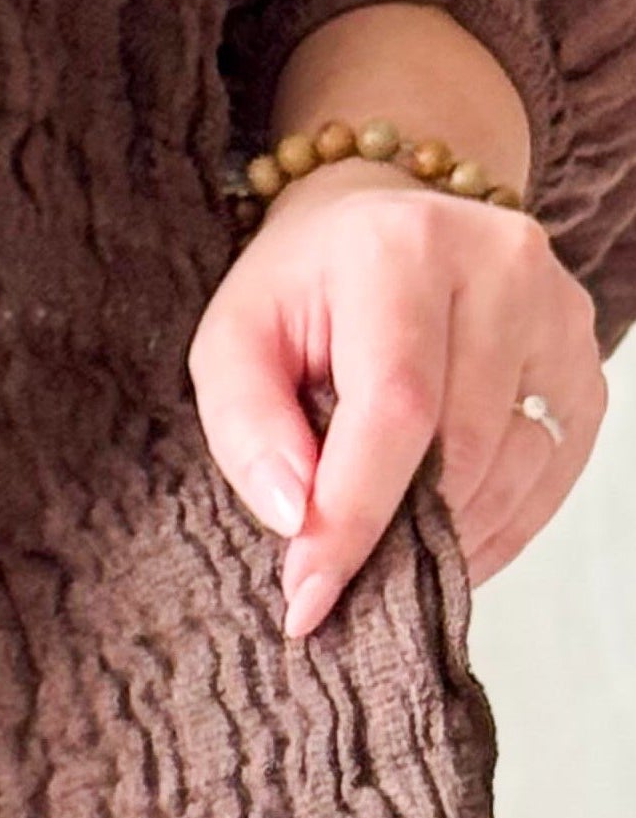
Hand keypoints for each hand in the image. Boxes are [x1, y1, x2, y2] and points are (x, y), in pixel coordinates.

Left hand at [188, 158, 606, 635]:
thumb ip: (247, 424)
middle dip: (394, 532)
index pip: (394, 406)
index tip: (310, 595)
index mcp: (399, 249)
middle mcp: (497, 265)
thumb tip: (294, 516)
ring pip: (513, 467)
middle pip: (459, 445)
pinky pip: (554, 468)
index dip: (353, 512)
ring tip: (388, 550)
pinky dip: (499, 523)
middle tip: (341, 579)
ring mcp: (556, 309)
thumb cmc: (301, 288)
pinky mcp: (584, 354)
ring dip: (447, 533)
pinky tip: (449, 540)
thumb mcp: (234, 338)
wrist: (380, 222)